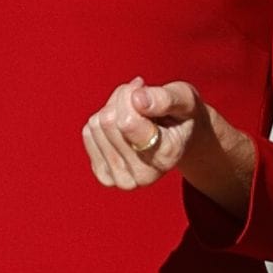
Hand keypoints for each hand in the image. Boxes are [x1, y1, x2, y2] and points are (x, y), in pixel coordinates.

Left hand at [81, 77, 203, 190]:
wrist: (179, 136)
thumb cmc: (182, 114)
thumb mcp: (184, 99)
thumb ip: (165, 98)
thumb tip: (138, 99)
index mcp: (167, 156)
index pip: (126, 122)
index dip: (130, 97)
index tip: (143, 92)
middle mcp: (145, 175)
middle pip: (108, 122)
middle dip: (121, 101)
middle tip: (140, 102)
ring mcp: (123, 180)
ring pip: (96, 126)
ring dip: (112, 109)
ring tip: (135, 113)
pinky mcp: (106, 176)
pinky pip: (88, 134)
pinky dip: (101, 120)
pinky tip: (122, 126)